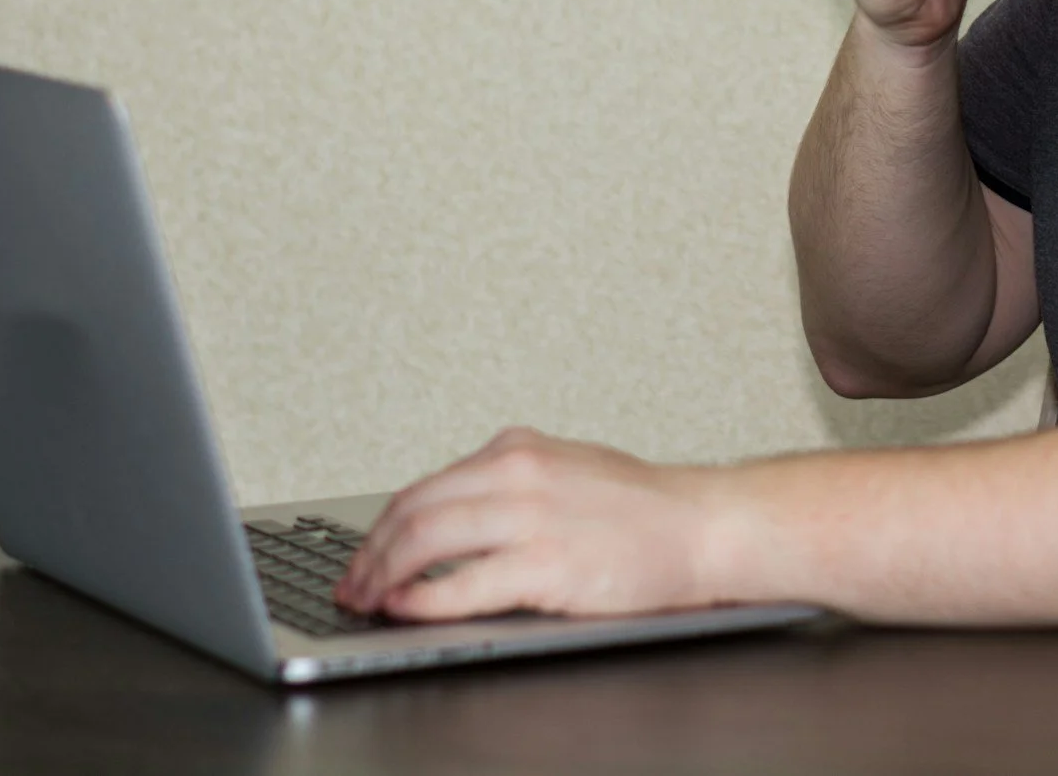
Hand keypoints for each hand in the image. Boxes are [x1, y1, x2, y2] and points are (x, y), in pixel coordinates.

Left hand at [333, 427, 731, 621]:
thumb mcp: (566, 471)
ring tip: (369, 601)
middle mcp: (519, 474)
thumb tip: (446, 519)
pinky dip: (423, 599)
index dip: (381, 530)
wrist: (705, 525)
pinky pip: (465, 584)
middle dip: (370, 555)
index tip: (364, 559)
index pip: (424, 488)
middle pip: (412, 512)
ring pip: (426, 542)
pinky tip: (404, 608)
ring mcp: (532, 517)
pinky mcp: (548, 565)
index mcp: (518, 449)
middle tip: (352, 586)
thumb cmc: (644, 509)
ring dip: (384, 577)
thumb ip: (507, 485)